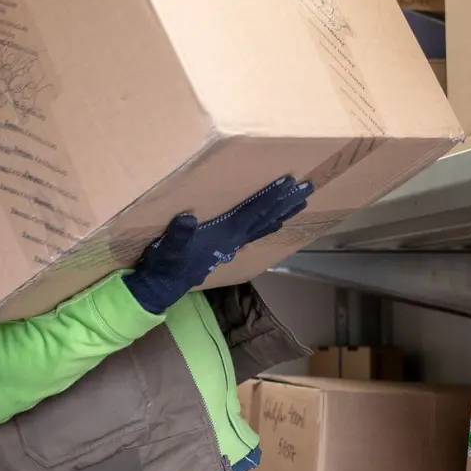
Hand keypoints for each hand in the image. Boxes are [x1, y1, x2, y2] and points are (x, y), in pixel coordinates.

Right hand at [124, 176, 313, 314]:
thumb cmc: (165, 265)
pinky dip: (268, 224)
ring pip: (264, 225)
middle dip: (286, 203)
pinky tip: (275, 222)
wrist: (163, 287)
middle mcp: (233, 240)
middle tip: (308, 187)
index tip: (287, 182)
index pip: (252, 212)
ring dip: (283, 212)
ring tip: (301, 200)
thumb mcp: (167, 248)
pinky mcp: (226, 247)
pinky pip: (254, 232)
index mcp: (224, 235)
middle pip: (267, 218)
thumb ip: (178, 235)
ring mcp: (231, 244)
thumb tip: (188, 219)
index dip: (270, 197)